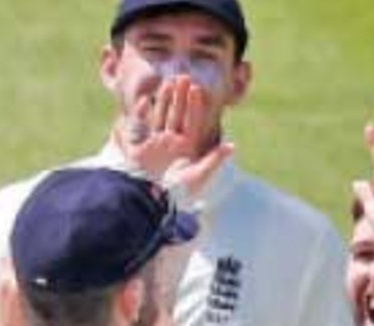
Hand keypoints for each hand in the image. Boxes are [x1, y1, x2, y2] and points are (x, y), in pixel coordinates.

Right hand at [124, 75, 232, 203]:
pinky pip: (142, 126)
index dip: (195, 105)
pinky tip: (146, 101)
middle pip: (177, 114)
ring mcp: (157, 144)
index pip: (192, 121)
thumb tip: (232, 146)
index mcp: (187, 147)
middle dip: (180, 96)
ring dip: (164, 100)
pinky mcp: (141, 148)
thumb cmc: (178, 192)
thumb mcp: (199, 175)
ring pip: (161, 116)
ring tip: (168, 82)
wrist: (153, 201)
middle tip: (184, 76)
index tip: (197, 88)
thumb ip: (214, 160)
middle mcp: (172, 143)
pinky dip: (142, 114)